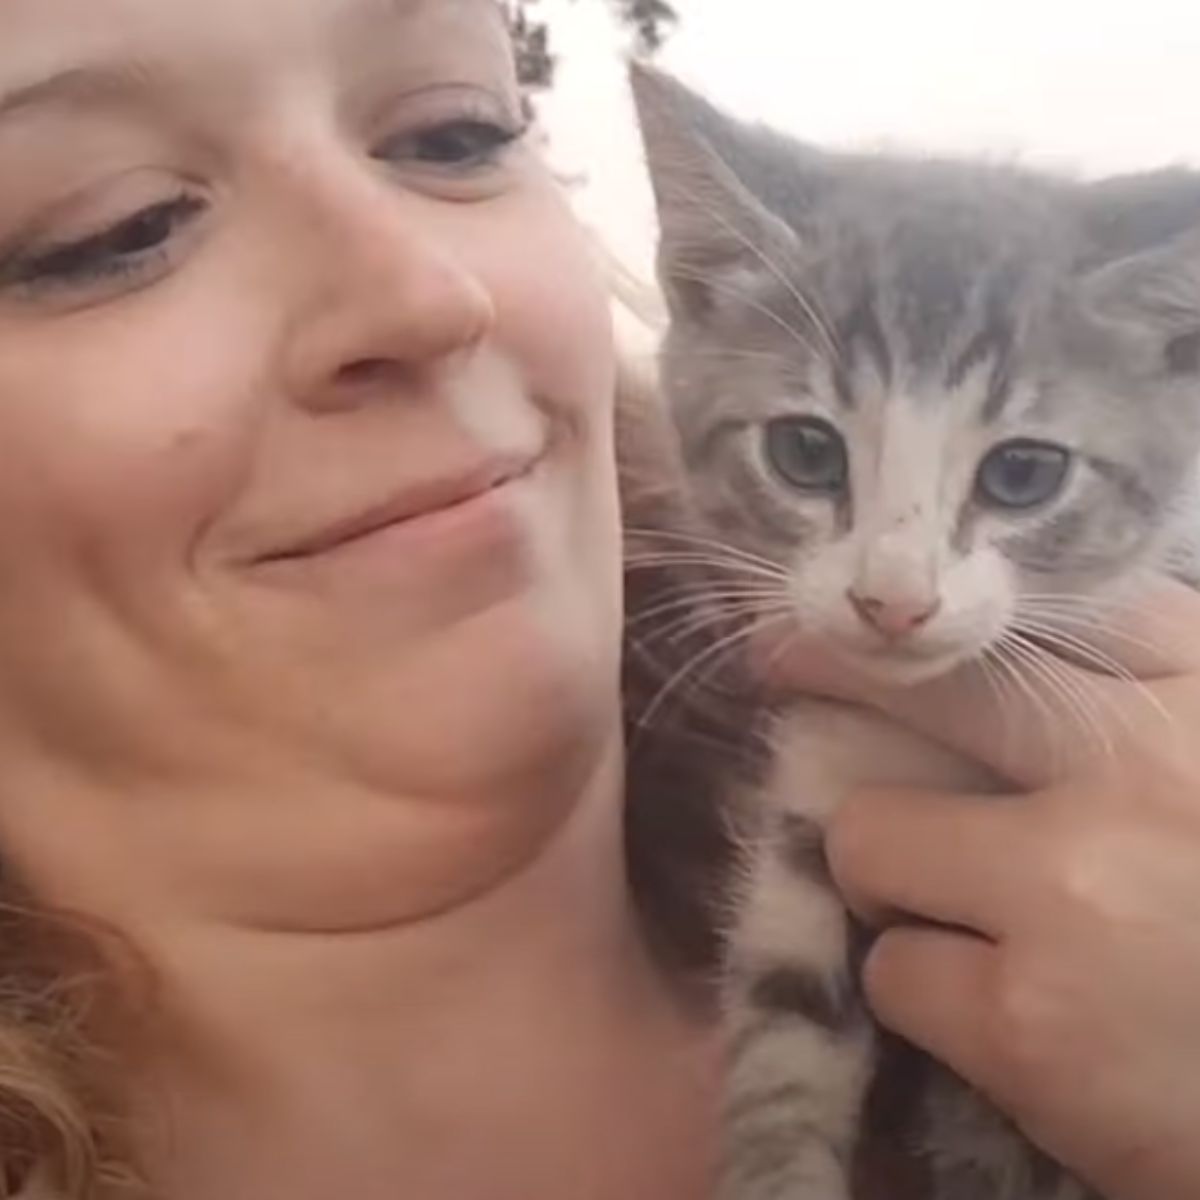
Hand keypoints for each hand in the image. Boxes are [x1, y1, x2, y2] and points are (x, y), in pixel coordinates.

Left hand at [766, 580, 1199, 1199]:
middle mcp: (1143, 770)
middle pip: (936, 683)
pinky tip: (1007, 1021)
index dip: (960, 614)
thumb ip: (1127, 732)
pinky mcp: (1023, 1021)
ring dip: (898, 888)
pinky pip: (890, 972)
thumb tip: (976, 676)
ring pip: (870, 836)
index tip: (883, 614)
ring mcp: (1075, 886)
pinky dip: (926, 997)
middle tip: (777, 659)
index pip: (1069, 611)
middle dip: (835, 668)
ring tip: (978, 932)